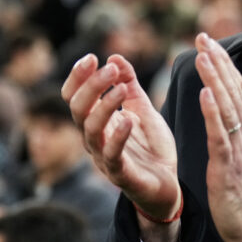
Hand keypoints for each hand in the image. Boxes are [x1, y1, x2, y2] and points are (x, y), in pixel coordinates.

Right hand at [63, 52, 180, 241]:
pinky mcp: (120, 174)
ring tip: (122, 88)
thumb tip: (115, 56)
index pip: (73, 97)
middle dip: (91, 85)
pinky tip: (127, 121)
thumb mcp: (144, 110)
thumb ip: (130, 86)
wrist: (168, 186)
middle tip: (110, 68)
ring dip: (104, 106)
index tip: (92, 57)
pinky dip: (117, 137)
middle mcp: (94, 139)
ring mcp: (104, 157)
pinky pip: (111, 156)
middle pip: (77, 109)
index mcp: (97, 122)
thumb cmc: (151, 149)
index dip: (78, 77)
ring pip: (90, 130)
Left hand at [194, 33, 241, 241]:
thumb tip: (222, 108)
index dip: (223, 64)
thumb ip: (233, 129)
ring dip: (214, 78)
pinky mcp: (228, 164)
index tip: (209, 43)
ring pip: (226, 106)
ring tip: (203, 55)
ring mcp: (240, 147)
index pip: (236, 89)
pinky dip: (212, 112)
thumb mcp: (240, 153)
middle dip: (218, 62)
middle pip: (232, 90)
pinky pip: (220, 134)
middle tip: (203, 37)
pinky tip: (204, 94)